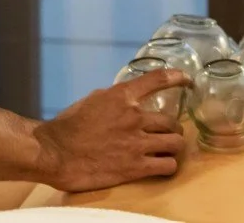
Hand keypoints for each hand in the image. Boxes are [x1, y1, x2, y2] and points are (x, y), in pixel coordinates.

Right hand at [33, 69, 191, 191]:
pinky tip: (163, 166)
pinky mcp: (135, 167)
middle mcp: (134, 116)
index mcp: (122, 96)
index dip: (178, 77)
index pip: (158, 79)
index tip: (188, 80)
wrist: (54, 153)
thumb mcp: (92, 101)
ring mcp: (137, 142)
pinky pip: (167, 165)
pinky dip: (168, 165)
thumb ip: (115, 99)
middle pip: (172, 122)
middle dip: (173, 129)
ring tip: (168, 151)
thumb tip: (128, 100)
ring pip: (175, 143)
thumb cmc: (67, 126)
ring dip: (173, 147)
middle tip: (169, 135)